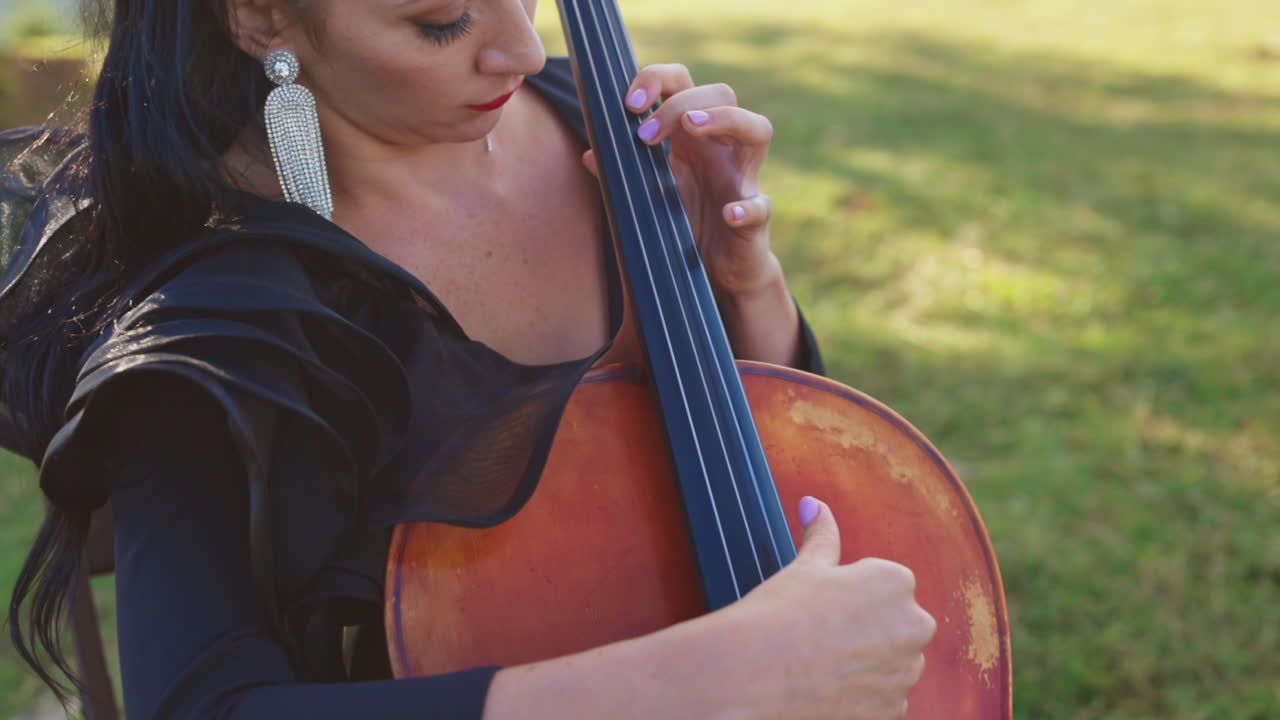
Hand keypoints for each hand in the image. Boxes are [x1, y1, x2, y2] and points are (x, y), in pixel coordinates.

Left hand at [581, 63, 778, 297]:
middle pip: (722, 94)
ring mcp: (742, 180)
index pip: (684, 85)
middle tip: (645, 135)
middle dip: (680, 103)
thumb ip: (619, 174)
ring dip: (727, 119)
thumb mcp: (646, 195)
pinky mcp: (755, 220)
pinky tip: (729, 214)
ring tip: (692, 126)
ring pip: (758, 129)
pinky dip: (749, 208)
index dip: (659, 80)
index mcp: (692, 137)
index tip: (630, 104)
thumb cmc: (682, 224)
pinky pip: (761, 207)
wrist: (715, 271)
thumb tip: (589, 155)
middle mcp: (722, 149)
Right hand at [706, 497, 936, 719]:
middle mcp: (914, 625)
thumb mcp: (804, 567)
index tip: (823, 608)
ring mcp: (907, 671)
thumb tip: (814, 504)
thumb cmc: (779, 613)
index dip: (851, 598)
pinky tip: (828, 688)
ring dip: (868, 665)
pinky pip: (886, 698)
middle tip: (821, 636)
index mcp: (896, 581)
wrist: (755, 674)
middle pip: (896, 625)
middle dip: (868, 631)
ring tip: (822, 664)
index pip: (886, 586)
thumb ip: (821, 535)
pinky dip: (863, 696)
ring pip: (893, 663)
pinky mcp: (893, 709)